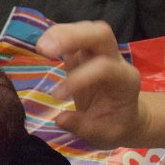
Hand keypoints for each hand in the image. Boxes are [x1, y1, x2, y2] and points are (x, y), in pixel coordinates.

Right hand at [36, 21, 146, 147]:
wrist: (124, 116)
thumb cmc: (115, 125)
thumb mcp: (105, 135)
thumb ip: (85, 127)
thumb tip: (60, 119)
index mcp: (124, 80)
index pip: (104, 68)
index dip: (79, 78)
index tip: (56, 97)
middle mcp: (115, 59)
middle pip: (100, 34)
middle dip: (73, 36)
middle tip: (44, 49)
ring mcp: (99, 53)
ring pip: (86, 29)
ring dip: (62, 33)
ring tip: (40, 47)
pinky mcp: (83, 52)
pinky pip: (73, 35)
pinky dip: (56, 36)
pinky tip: (42, 46)